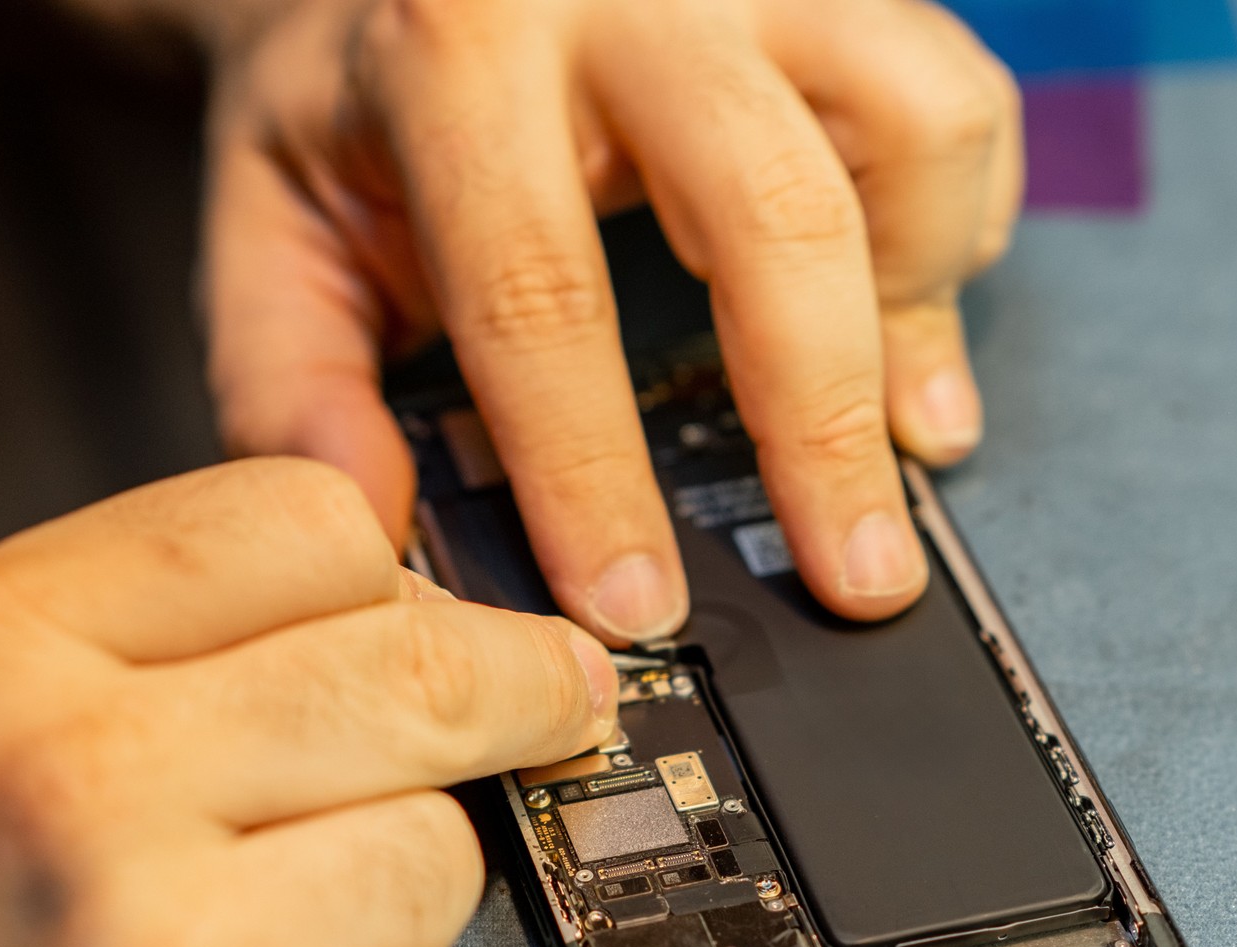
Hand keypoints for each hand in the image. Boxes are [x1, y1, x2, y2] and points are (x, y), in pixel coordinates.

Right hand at [0, 459, 615, 946]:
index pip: (303, 524)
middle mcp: (74, 790)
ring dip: (405, 905)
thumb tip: (402, 592)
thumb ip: (159, 626)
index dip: (397, 576)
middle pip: (420, 675)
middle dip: (520, 692)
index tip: (444, 617)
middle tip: (549, 704)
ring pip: (443, 855)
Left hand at [191, 0, 1022, 640]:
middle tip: (855, 579)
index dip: (592, 468)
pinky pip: (961, 102)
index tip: (633, 601)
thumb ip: (297, 372)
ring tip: (905, 428)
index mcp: (463, 51)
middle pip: (777, 216)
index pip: (542, 288)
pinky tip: (902, 312)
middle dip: (824, 428)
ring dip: (919, 302)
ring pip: (920, 127)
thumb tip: (376, 524)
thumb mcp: (274, 214)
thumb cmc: (366, 93)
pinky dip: (955, 228)